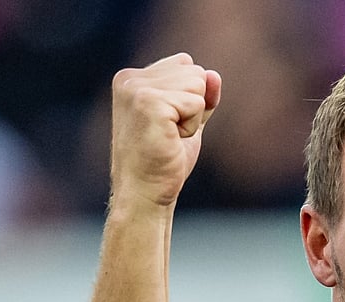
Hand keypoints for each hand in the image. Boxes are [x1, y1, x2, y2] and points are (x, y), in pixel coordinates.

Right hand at [108, 53, 221, 208]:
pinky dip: (192, 127)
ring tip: (169, 137)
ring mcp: (137, 89)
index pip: (186, 64)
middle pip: (195, 72)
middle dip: (192, 107)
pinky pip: (196, 103)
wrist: (145, 193)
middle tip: (169, 134)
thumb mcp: (186, 121)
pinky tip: (171, 140)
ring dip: (192, 117)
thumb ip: (200, 96)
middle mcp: (130, 78)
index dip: (189, 98)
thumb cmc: (164, 161)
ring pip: (198, 84)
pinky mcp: (150, 102)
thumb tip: (214, 74)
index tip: (168, 124)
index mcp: (132, 78)